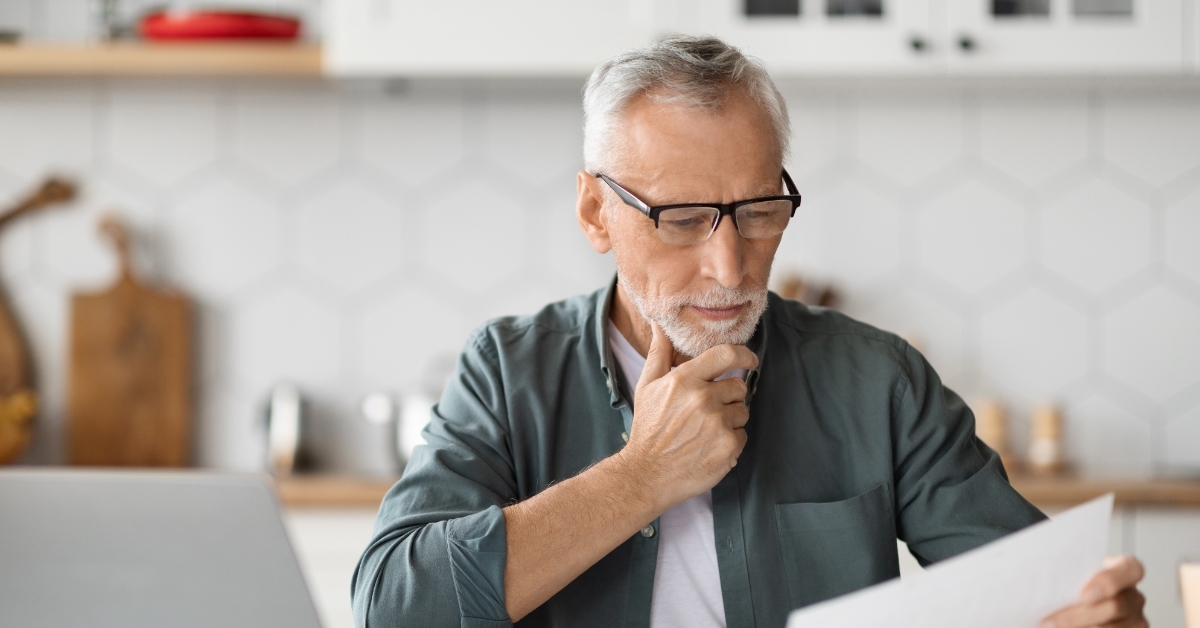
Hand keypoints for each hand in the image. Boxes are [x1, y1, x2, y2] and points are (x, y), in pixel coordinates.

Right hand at [618, 321, 758, 510]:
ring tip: (705, 431)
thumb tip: (660, 325)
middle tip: (706, 412)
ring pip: (742, 411)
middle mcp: (703, 399)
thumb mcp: (647, 386)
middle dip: (727, 397)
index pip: (726, 355)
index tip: (750, 360)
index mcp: (684, 380)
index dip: (744, 355)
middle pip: (738, 387)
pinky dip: (730, 440)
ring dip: (730, 419)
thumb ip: (659, 353)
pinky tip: (709, 446)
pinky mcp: (728, 447)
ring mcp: (717, 424)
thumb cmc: (648, 428)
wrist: (647, 473)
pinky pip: (743, 435)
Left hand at [1041, 555, 1146, 627]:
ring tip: (1050, 627)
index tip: (1082, 595)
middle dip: (1080, 616)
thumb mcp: (1068, 573)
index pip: (1131, 569)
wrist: (1067, 605)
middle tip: (1049, 622)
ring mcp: (1135, 621)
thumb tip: (1033, 577)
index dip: (1109, 581)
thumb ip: (1063, 574)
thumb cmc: (1068, 585)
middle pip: (1116, 606)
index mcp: (1122, 571)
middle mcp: (1133, 597)